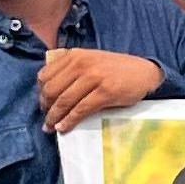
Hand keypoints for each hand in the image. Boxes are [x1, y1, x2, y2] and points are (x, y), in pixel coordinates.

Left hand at [36, 49, 165, 132]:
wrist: (144, 72)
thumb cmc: (116, 69)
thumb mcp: (91, 60)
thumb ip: (71, 68)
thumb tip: (50, 91)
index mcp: (75, 55)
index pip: (45, 75)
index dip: (40, 93)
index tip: (43, 105)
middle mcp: (81, 64)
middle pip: (51, 89)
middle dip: (45, 107)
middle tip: (47, 119)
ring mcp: (94, 77)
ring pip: (64, 100)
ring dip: (54, 117)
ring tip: (51, 127)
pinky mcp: (105, 92)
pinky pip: (81, 109)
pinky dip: (69, 121)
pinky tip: (64, 127)